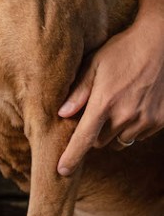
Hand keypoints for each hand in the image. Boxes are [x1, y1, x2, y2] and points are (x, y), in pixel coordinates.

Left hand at [57, 15, 163, 175]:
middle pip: (100, 141)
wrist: (159, 44)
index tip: (61, 172)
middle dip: (94, 131)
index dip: (71, 157)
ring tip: (117, 102)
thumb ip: (78, 91)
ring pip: (120, 140)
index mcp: (105, 103)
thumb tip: (62, 114)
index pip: (84, 139)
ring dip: (113, 129)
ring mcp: (145, 121)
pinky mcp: (160, 122)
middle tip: (96, 108)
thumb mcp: (94, 64)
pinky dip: (132, 126)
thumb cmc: (122, 51)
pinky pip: (139, 135)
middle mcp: (126, 116)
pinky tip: (133, 103)